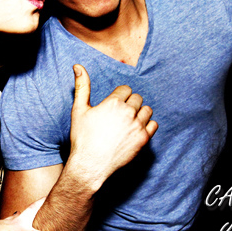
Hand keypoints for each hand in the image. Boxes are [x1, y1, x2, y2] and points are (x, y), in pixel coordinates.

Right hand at [68, 64, 157, 188]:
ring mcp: (137, 126)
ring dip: (140, 113)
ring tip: (128, 122)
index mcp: (113, 102)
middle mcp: (128, 112)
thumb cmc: (82, 138)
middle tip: (119, 115)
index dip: (119, 96)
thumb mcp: (79, 110)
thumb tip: (78, 65)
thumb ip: (82, 86)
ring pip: (147, 110)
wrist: (90, 165)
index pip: (126, 89)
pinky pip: (153, 124)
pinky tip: (136, 130)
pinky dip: (147, 125)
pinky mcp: (143, 139)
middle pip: (137, 98)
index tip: (113, 106)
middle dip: (129, 103)